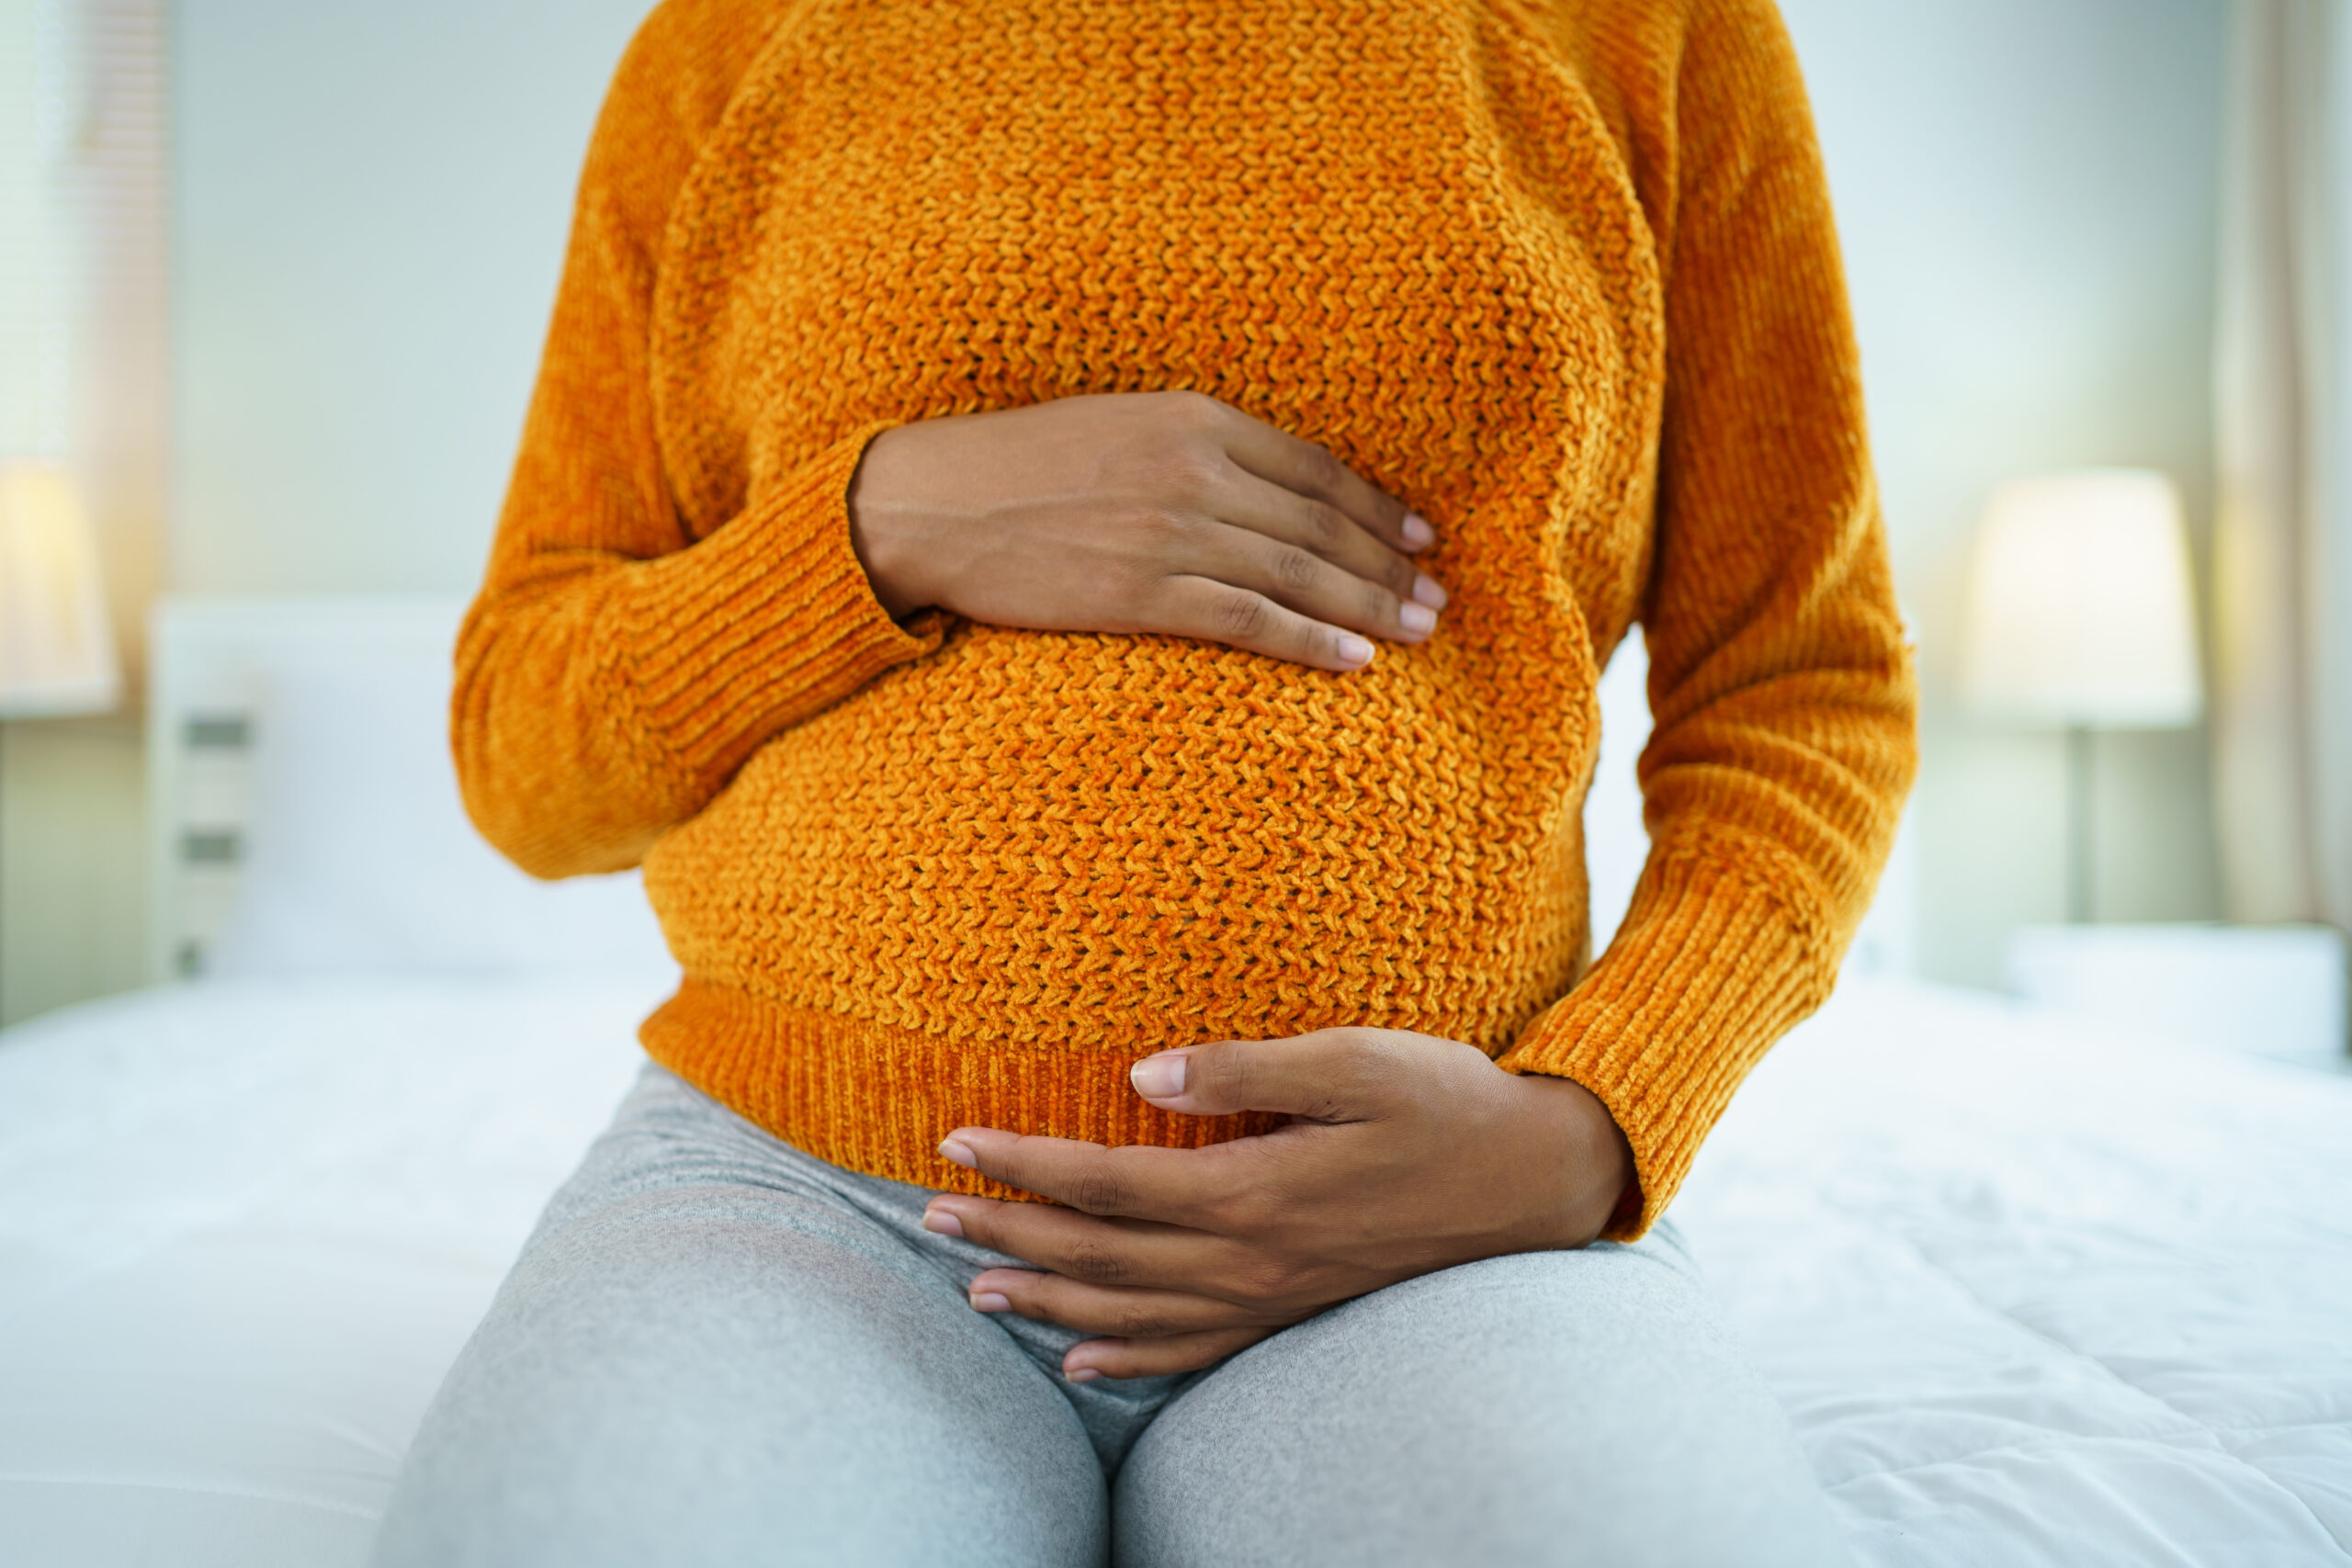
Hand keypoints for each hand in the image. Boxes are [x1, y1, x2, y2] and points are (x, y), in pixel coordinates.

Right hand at [846, 391, 1446, 672]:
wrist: (929, 502)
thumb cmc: (1016, 466)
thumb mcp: (1117, 427)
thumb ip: (1194, 448)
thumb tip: (1266, 490)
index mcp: (1192, 418)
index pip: (1312, 467)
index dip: (1375, 505)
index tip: (1419, 534)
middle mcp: (1194, 469)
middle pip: (1320, 522)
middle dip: (1388, 562)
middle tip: (1437, 595)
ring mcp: (1170, 532)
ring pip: (1298, 572)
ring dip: (1369, 604)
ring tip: (1416, 629)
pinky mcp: (1141, 591)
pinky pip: (1249, 618)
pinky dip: (1310, 639)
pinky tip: (1354, 660)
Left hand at [919, 1029, 1634, 1380]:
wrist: (1536, 1179)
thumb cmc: (1447, 1101)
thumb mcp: (1355, 1059)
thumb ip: (1244, 1070)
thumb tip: (1140, 1076)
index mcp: (1253, 1190)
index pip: (1105, 1185)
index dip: (1023, 1167)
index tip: (955, 1143)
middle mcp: (1250, 1257)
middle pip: (1099, 1256)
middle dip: (1007, 1236)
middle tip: (929, 1217)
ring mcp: (1271, 1295)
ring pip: (1131, 1313)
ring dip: (1046, 1301)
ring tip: (976, 1288)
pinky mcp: (1294, 1309)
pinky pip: (1192, 1352)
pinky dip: (1127, 1359)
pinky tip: (1082, 1362)